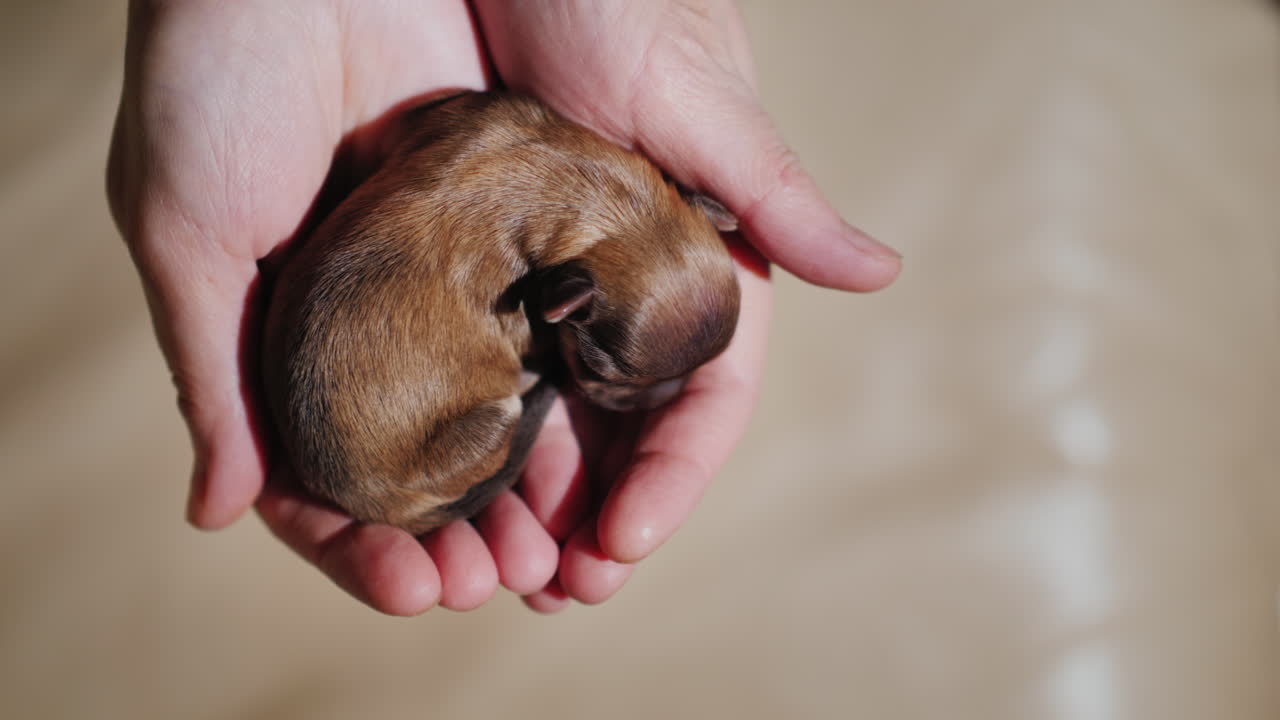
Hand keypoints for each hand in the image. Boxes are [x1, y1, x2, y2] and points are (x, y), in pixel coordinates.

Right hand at [107, 0, 564, 614]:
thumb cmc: (212, 73)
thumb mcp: (188, 227)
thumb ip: (211, 370)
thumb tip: (219, 513)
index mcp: (283, 331)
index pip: (319, 470)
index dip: (360, 543)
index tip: (411, 591)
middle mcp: (370, 315)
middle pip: (419, 458)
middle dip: (455, 533)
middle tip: (493, 587)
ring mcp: (446, 273)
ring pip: (490, 410)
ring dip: (517, 491)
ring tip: (548, 556)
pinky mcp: (514, 219)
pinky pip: (547, 326)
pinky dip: (563, 400)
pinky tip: (586, 457)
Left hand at [470, 0, 900, 610]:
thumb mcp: (692, 97)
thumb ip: (775, 194)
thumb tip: (881, 274)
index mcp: (694, 253)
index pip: (704, 392)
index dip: (673, 477)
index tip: (625, 543)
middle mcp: (625, 277)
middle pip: (627, 425)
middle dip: (602, 512)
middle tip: (558, 588)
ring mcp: (549, 272)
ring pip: (555, 409)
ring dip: (536, 496)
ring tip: (501, 568)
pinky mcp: (476, 256)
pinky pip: (479, 363)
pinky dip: (471, 431)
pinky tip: (443, 483)